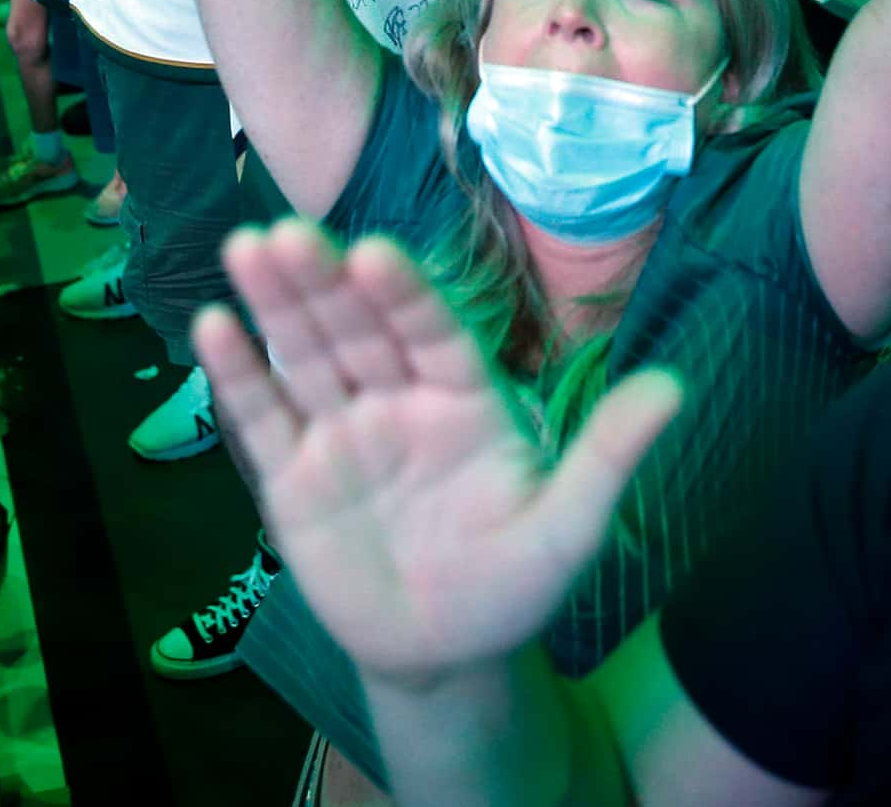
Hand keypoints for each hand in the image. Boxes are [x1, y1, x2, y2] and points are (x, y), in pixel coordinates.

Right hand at [195, 219, 680, 685]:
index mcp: (464, 394)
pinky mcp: (291, 477)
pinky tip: (214, 325)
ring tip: (246, 247)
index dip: (404, 293)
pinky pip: (262, 417)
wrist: (446, 657)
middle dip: (323, 281)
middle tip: (286, 232)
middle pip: (357, 328)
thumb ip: (607, 453)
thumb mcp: (569, 527)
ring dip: (274, 303)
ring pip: (305, 355)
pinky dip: (238, 374)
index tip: (375, 250)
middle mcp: (397, 396)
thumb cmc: (513, 583)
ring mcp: (340, 431)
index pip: (430, 330)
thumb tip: (675, 386)